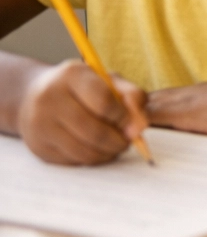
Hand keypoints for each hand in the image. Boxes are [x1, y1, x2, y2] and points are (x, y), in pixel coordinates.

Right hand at [17, 61, 147, 164]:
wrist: (35, 96)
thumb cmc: (82, 88)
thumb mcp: (108, 81)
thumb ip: (132, 96)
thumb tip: (140, 126)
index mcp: (71, 75)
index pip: (105, 102)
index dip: (124, 118)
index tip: (134, 124)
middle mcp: (49, 98)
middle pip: (94, 132)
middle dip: (119, 141)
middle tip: (128, 141)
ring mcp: (40, 124)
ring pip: (84, 151)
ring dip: (107, 153)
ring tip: (116, 146)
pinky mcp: (38, 146)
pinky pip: (73, 160)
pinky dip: (91, 159)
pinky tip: (96, 149)